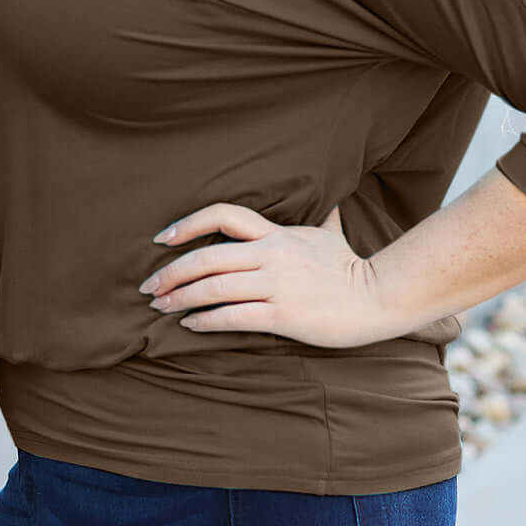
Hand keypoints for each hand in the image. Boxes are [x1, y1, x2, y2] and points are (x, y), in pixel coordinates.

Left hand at [138, 201, 414, 349]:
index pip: (224, 215)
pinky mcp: (282, 315)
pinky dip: (205, 321)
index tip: (162, 238)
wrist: (377, 298)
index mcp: (277, 233)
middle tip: (148, 286)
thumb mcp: (331, 235)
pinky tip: (190, 324)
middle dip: (171, 272)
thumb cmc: (350, 268)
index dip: (188, 223)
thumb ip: (323, 218)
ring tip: (160, 307)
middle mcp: (271, 255)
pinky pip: (233, 317)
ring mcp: (276, 285)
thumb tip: (331, 201)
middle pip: (207, 257)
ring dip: (180, 298)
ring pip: (214, 288)